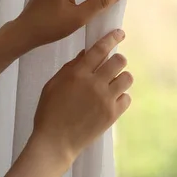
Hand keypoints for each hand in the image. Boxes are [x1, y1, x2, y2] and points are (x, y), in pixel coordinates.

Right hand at [31, 30, 132, 166]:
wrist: (55, 143)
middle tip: (112, 66)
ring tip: (113, 84)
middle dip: (118, 60)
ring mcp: (105, 99)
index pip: (100, 49)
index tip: (120, 33)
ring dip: (122, 78)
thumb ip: (70, 67)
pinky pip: (127, 98)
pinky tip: (111, 101)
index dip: (112, 38)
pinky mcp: (112, 114)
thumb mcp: (52, 85)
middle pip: (119, 61)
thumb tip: (87, 53)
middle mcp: (94, 84)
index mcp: (77, 74)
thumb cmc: (49, 113)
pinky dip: (121, 97)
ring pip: (127, 78)